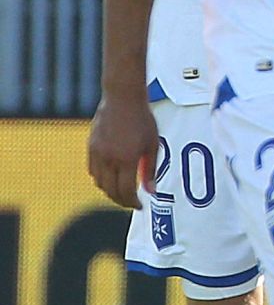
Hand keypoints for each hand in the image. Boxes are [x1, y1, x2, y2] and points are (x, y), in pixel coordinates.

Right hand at [87, 90, 158, 209]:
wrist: (122, 98)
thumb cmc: (142, 120)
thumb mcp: (152, 145)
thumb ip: (150, 169)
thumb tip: (151, 191)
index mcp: (126, 159)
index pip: (126, 191)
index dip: (133, 202)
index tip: (140, 206)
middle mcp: (109, 159)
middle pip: (111, 191)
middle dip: (121, 200)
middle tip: (131, 202)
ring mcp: (97, 153)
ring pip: (99, 182)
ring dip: (110, 191)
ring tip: (122, 192)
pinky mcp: (90, 147)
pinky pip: (92, 170)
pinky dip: (101, 179)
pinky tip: (111, 178)